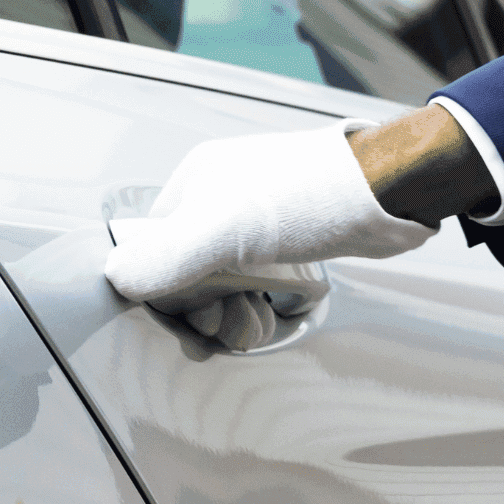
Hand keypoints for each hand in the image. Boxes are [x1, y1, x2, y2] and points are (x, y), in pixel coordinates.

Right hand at [104, 119, 439, 325]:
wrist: (386, 192)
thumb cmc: (308, 199)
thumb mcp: (225, 228)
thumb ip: (167, 255)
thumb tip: (117, 277)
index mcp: (201, 181)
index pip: (158, 245)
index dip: (170, 287)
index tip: (195, 312)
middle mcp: (229, 195)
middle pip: (195, 268)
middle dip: (209, 305)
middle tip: (231, 322)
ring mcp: (264, 215)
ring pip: (231, 278)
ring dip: (238, 309)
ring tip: (255, 320)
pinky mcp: (297, 235)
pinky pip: (265, 277)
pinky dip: (266, 299)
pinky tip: (276, 310)